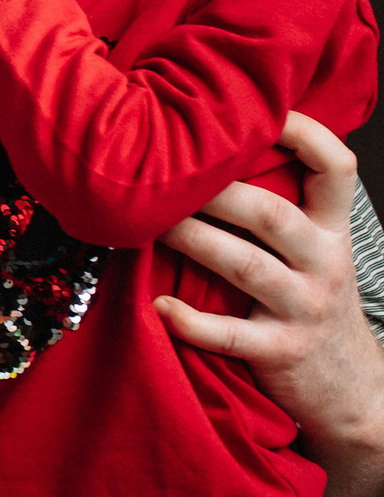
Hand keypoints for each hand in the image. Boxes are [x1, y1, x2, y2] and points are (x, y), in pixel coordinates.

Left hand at [160, 113, 383, 496]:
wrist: (351, 389)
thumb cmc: (311, 301)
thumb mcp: (315, 250)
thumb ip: (282, 204)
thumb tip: (215, 143)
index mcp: (330, 229)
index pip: (334, 167)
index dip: (303, 131)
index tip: (255, 107)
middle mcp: (323, 262)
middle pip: (271, 213)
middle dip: (215, 189)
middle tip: (160, 170)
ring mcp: (303, 308)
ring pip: (244, 265)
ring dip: (191, 239)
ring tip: (145, 223)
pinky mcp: (281, 352)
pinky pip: (231, 334)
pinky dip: (191, 322)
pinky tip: (157, 307)